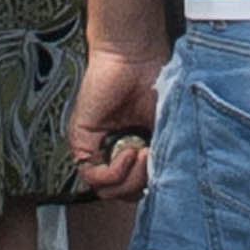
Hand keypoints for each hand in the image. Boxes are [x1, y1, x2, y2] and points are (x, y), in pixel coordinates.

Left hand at [67, 36, 164, 198]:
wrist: (135, 56)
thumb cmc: (155, 82)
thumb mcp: (167, 129)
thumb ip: (163, 158)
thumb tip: (166, 185)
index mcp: (136, 149)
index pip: (138, 187)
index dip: (154, 186)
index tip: (169, 169)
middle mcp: (115, 151)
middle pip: (123, 193)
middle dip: (142, 184)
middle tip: (153, 161)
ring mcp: (98, 148)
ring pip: (108, 190)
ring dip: (130, 180)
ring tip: (142, 155)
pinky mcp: (81, 140)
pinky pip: (91, 176)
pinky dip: (113, 173)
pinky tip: (128, 153)